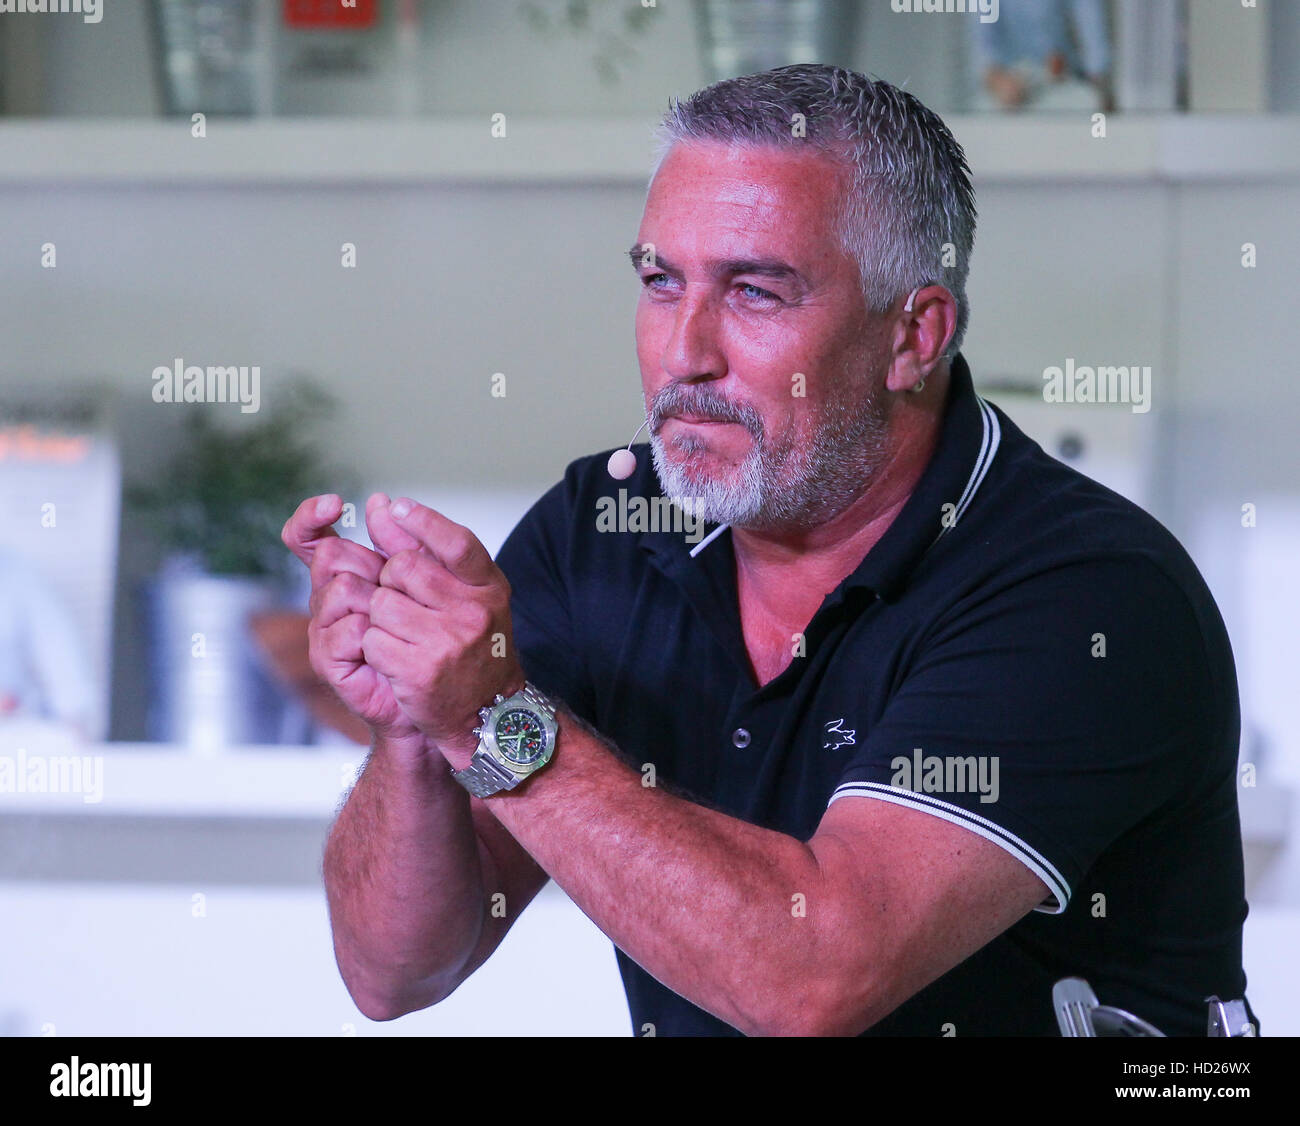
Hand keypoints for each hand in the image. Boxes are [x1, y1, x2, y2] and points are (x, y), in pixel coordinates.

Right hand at [281, 492, 426, 747]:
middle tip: (401, 593)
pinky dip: (376, 636)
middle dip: (372, 566)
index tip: (333, 503)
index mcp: (349, 573)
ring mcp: (325, 628)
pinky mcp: (328, 659)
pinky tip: (395, 647)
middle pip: (330, 555)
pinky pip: (348, 630)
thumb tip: (379, 501)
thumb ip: (405, 544)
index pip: (308, 537)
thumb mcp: (433, 581)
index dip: (309, 517)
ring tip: (404, 626)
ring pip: (339, 590)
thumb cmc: (438, 637)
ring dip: (380, 603)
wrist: (447, 697)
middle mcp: (330, 597)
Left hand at [360, 497, 523, 761]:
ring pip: (381, 604)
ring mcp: (447, 641)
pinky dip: (375, 648)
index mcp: (489, 588)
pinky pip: (373, 639)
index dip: (423, 521)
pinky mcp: (419, 670)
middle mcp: (473, 612)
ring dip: (381, 619)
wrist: (488, 717)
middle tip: (406, 606)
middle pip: (403, 569)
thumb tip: (382, 506)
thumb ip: (425, 552)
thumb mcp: (466, 598)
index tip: (396, 508)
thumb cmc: (475, 651)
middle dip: (391, 583)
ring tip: (404, 637)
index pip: (457, 543)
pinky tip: (397, 661)